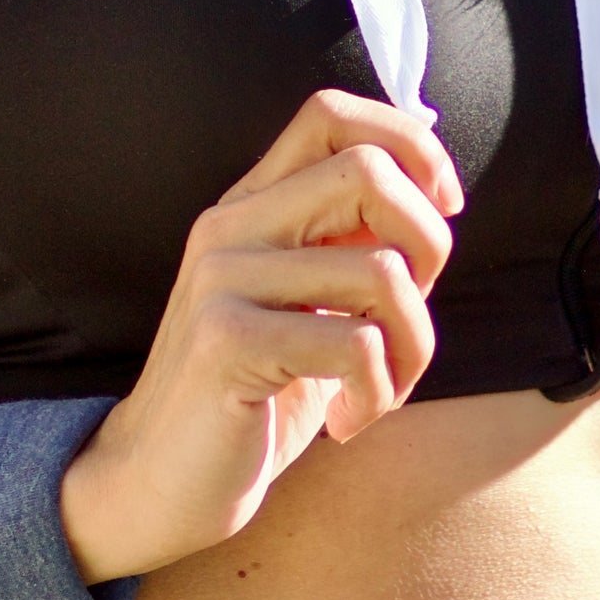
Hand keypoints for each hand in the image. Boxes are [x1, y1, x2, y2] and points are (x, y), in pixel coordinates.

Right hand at [59, 89, 462, 584]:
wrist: (156, 484)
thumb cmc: (255, 398)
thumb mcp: (310, 306)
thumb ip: (352, 247)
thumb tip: (437, 193)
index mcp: (253, 205)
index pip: (331, 115)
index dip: (410, 144)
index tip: (443, 209)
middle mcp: (231, 224)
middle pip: (367, 171)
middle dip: (429, 244)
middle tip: (406, 318)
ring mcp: (222, 278)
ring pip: (381, 270)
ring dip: (412, 346)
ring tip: (380, 388)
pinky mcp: (224, 340)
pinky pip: (355, 344)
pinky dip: (377, 394)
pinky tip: (348, 421)